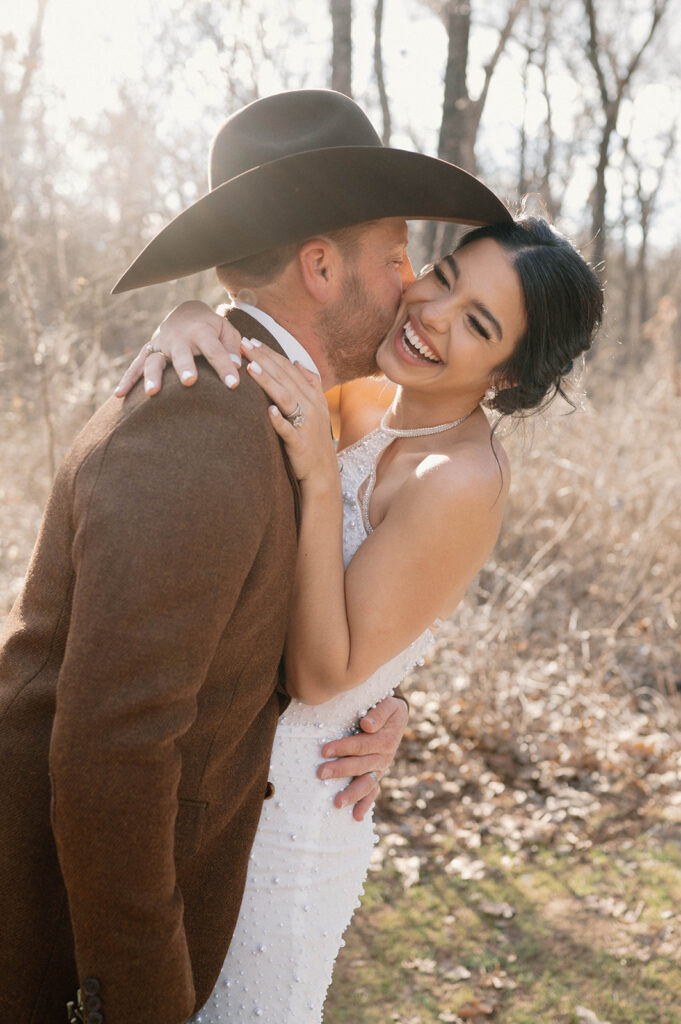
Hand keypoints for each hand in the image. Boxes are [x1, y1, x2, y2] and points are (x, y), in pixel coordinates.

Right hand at [114, 301, 243, 396]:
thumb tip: (236, 366)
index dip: (225, 367)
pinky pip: (136, 366)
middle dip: (185, 367)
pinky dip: (127, 380)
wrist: (186, 312)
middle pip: (182, 354)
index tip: (234, 385)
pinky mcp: (149, 352)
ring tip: (152, 393)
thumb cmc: (211, 327)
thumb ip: (232, 346)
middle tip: (189, 382)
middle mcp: (179, 338)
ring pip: (154, 361)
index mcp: (201, 331)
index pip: (215, 350)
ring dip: (152, 376)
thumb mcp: (226, 330)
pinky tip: (119, 395)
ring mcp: (161, 345)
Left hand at [241, 340, 335, 484]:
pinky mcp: (300, 444)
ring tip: (250, 368)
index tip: (251, 341)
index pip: (288, 368)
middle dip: (263, 359)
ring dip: (268, 382)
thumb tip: (298, 361)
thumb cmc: (314, 439)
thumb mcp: (316, 409)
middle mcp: (311, 406)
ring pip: (285, 397)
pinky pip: (289, 430)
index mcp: (312, 396)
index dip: (269, 353)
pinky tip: (268, 410)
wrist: (323, 472)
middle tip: (243, 344)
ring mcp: (306, 425)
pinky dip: (279, 420)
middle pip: (284, 377)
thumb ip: (310, 383)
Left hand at [317, 694, 408, 820]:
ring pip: (366, 783)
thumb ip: (379, 713)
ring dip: (352, 794)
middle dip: (340, 770)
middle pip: (360, 766)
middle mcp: (384, 757)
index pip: (362, 745)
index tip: (324, 750)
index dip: (343, 747)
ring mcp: (380, 769)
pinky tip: (356, 817)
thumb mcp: (389, 704)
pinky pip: (372, 792)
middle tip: (321, 773)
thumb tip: (366, 725)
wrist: (397, 718)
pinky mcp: (377, 775)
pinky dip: (365, 804)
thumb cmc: (387, 709)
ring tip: (337, 803)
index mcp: (386, 740)